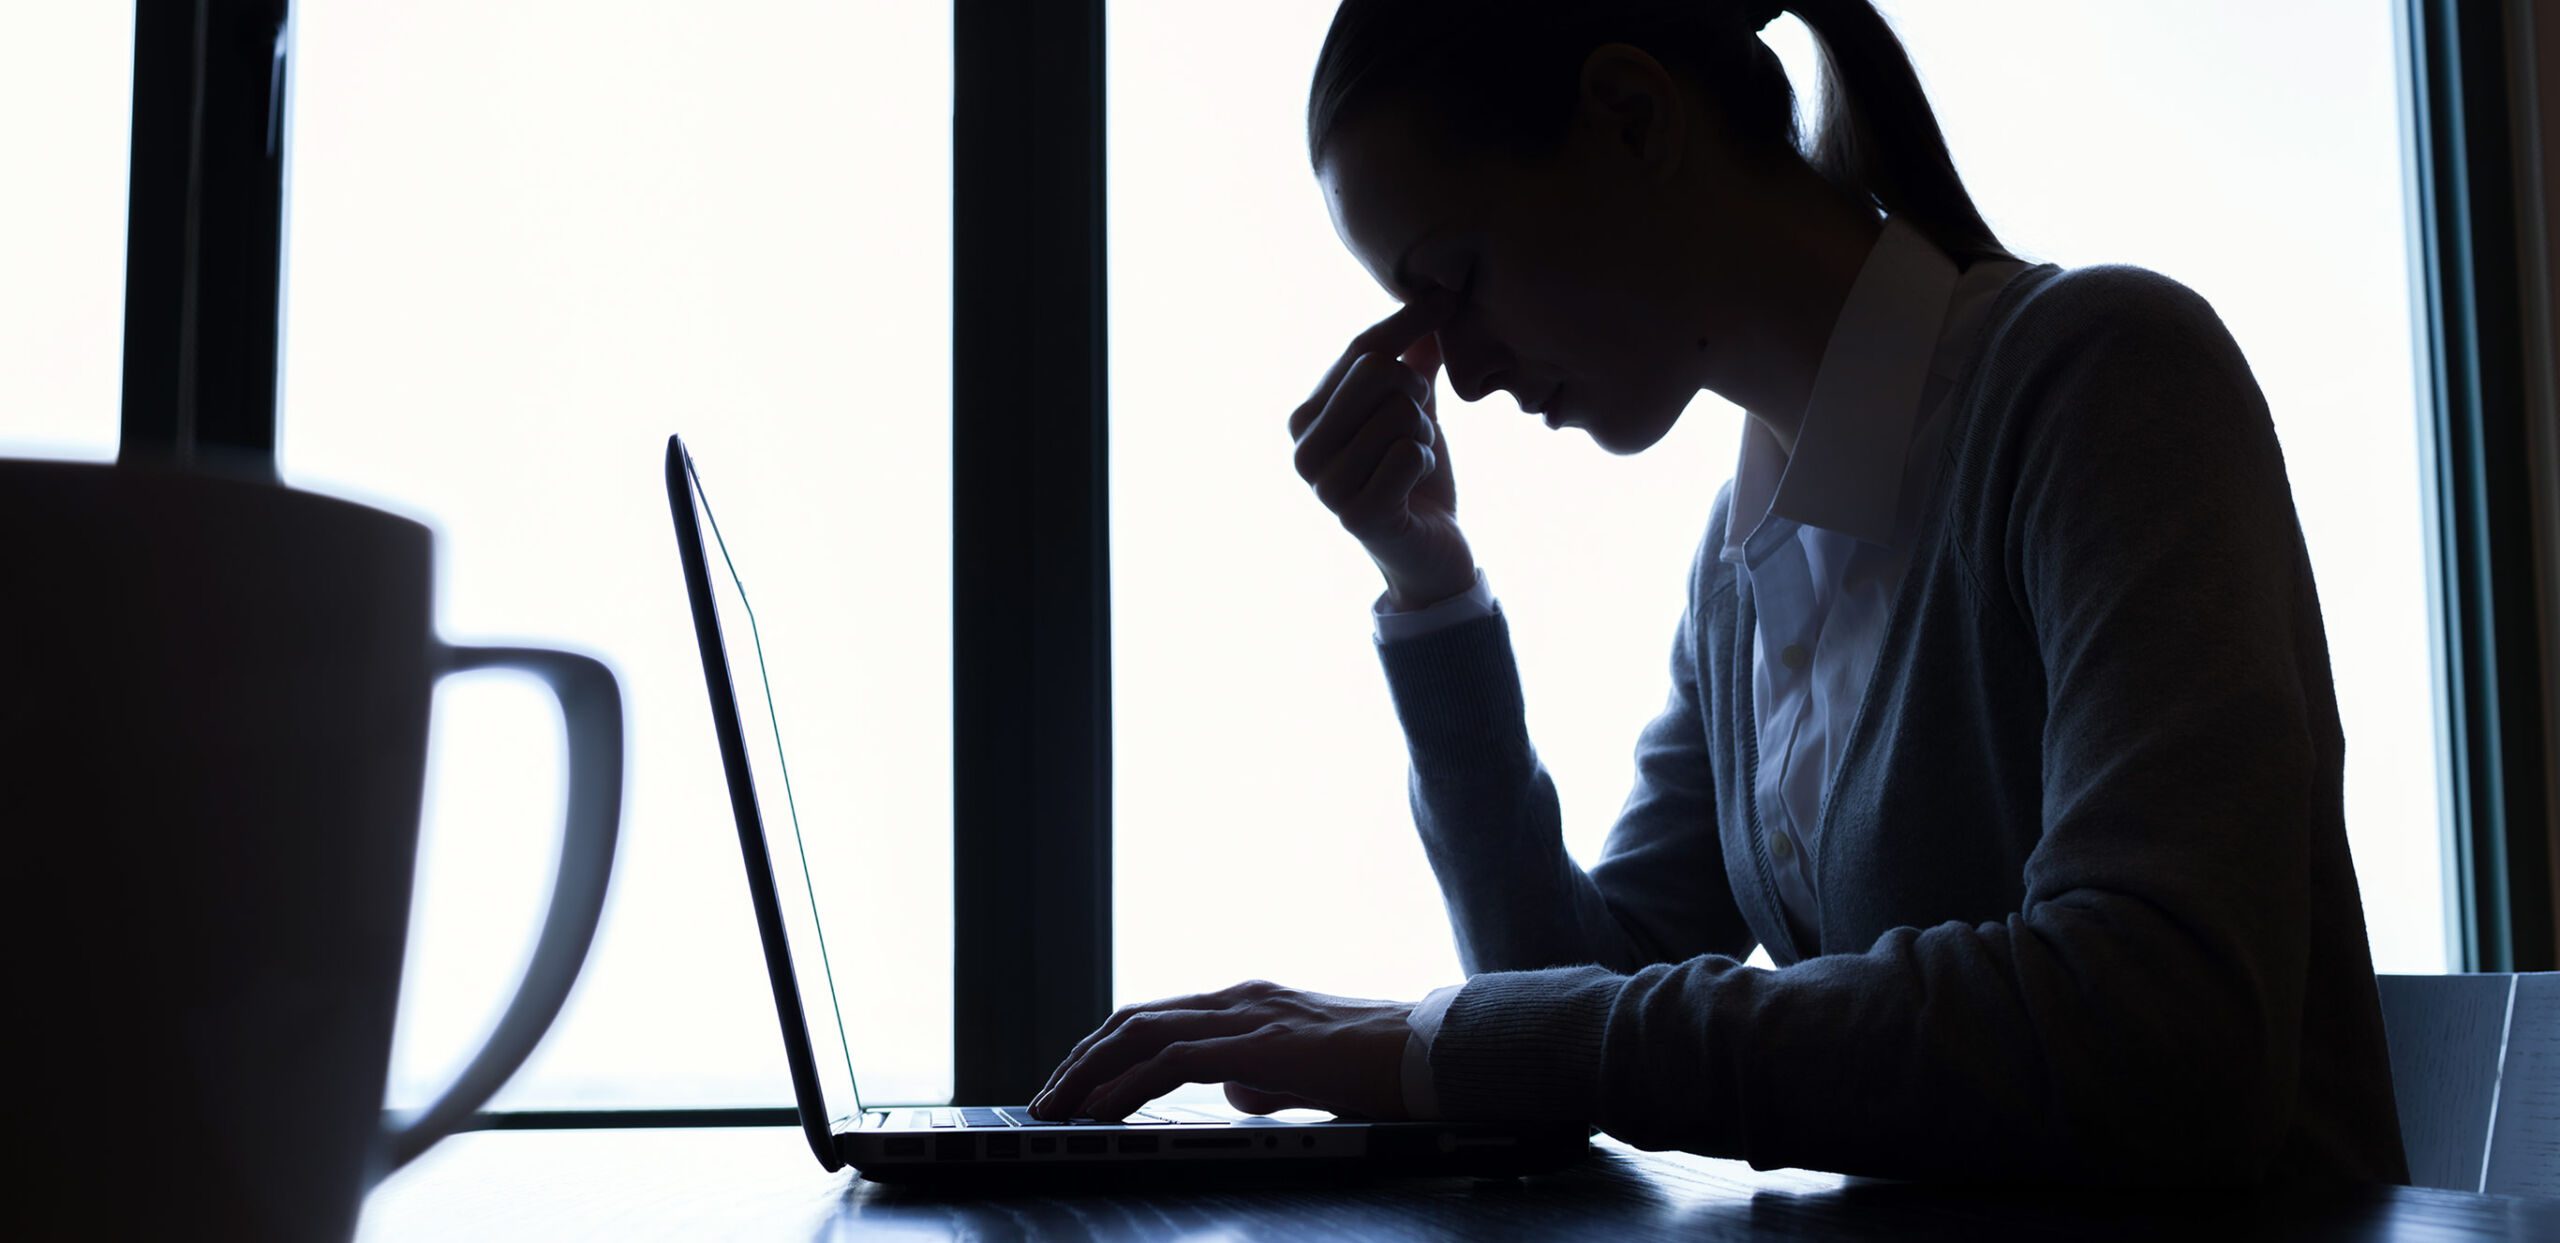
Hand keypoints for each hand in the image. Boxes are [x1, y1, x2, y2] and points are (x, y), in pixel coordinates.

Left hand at [1027, 979, 1415, 1121]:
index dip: (1106, 1050)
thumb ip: (1266, 1079)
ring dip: (1090, 1070)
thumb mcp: (1309, 1074)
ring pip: (1143, 1032)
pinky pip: (1175, 1059)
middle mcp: (1241, 999)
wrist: (1438, 1053)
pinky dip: (1129, 1082)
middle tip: (1046, 1097)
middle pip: (1134, 1018)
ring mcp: (1249, 1016)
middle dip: (1081, 1058)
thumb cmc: (1385, 1068)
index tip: (1073, 1084)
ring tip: (1057, 1105)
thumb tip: (1232, 1094)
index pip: (1157, 1018)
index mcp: (1250, 1004)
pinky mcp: (1262, 1045)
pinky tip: (1104, 1107)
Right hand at [1288, 295, 1477, 609]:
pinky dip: (1426, 463)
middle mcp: (1303, 449)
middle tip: (1419, 426)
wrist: (1430, 555)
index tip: (1447, 295)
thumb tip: (1433, 298)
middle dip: (1416, 393)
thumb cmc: (1416, 479)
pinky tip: (1416, 486)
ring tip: (1414, 463)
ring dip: (1424, 436)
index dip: (1408, 320)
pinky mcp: (1355, 513)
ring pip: (1400, 412)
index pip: (1361, 350)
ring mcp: (1324, 485)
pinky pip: (1410, 452)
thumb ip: (1414, 359)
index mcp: (1306, 417)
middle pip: (1378, 372)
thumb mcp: (1414, 411)